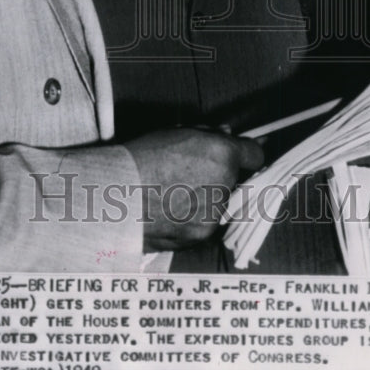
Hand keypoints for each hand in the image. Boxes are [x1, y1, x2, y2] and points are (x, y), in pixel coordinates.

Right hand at [124, 128, 263, 251]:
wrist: (114, 196)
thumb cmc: (139, 159)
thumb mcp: (174, 132)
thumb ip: (207, 134)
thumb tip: (225, 135)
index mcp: (222, 155)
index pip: (256, 155)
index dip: (247, 153)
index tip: (242, 154)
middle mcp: (224, 186)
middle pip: (238, 181)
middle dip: (222, 177)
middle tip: (193, 173)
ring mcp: (214, 216)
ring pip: (221, 204)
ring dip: (207, 199)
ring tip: (174, 192)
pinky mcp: (200, 237)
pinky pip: (205, 223)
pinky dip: (193, 218)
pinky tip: (170, 209)